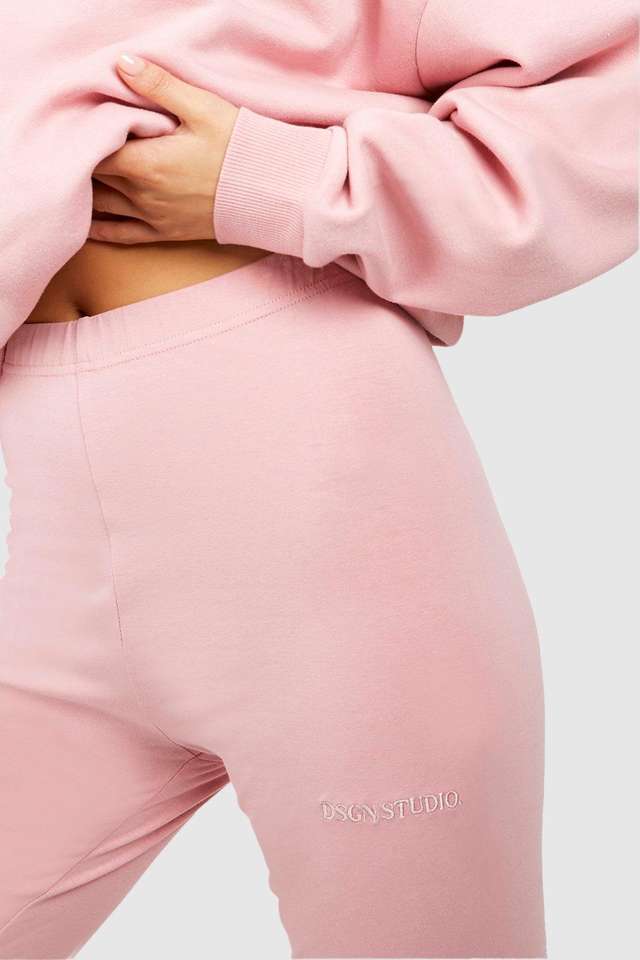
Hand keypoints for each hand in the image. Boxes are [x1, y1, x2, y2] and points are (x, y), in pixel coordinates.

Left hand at [89, 54, 239, 243]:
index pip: (93, 150)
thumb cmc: (239, 148)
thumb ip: (158, 86)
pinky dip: (99, 230)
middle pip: (94, 176)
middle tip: (82, 144)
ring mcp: (152, 217)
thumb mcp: (201, 108)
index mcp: (146, 163)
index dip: (83, 136)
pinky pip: (122, 235)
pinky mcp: (165, 233)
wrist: (270, 193)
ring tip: (80, 175)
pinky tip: (86, 223)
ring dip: (88, 190)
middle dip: (84, 159)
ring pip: (102, 205)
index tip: (87, 123)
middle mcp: (142, 195)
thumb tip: (122, 64)